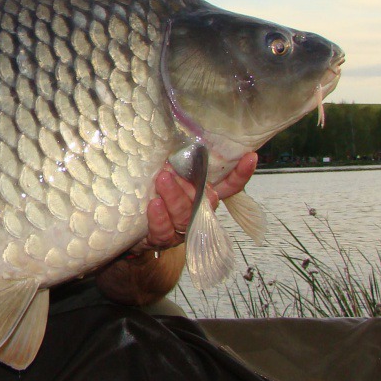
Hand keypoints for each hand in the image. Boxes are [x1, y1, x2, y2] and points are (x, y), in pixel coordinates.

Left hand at [96, 151, 258, 303]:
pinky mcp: (162, 239)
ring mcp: (181, 229)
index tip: (249, 157)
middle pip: (204, 202)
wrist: (130, 225)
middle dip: (190, 185)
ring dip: (174, 196)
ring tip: (162, 179)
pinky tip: (154, 204)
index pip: (230, 186)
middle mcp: (198, 214)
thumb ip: (179, 165)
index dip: (241, 174)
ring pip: (184, 215)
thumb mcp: (168, 176)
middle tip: (172, 169)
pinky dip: (159, 217)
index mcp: (204, 197)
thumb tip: (179, 141)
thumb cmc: (154, 193)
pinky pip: (163, 230)